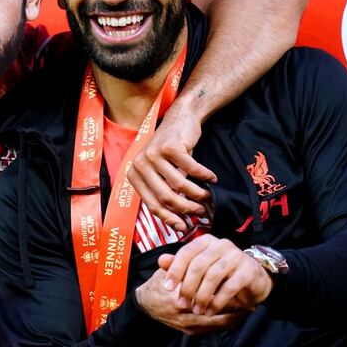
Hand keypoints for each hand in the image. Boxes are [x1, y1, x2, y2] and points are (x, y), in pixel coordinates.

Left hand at [129, 104, 216, 230]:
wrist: (180, 119)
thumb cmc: (171, 151)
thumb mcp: (161, 172)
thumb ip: (165, 192)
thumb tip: (178, 222)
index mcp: (135, 175)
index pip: (151, 204)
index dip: (169, 218)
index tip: (183, 226)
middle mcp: (140, 165)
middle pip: (165, 197)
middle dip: (186, 208)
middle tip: (201, 211)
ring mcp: (153, 154)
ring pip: (179, 185)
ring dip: (197, 193)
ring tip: (208, 196)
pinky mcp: (169, 146)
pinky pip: (191, 169)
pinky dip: (204, 175)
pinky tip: (212, 178)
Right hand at [135, 268, 243, 334]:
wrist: (146, 306)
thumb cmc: (159, 285)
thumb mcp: (169, 270)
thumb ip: (182, 263)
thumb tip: (201, 255)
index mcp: (179, 294)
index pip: (207, 291)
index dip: (224, 287)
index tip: (237, 280)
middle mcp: (184, 311)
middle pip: (216, 309)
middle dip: (233, 305)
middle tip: (249, 299)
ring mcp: (188, 324)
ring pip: (217, 321)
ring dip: (233, 316)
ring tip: (247, 308)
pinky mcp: (190, 331)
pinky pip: (213, 329)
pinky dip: (226, 323)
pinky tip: (237, 317)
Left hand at [160, 234, 271, 315]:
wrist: (255, 278)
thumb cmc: (223, 273)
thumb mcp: (200, 268)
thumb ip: (180, 264)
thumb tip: (161, 260)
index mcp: (206, 241)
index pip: (186, 252)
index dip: (175, 270)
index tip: (167, 287)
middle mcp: (221, 245)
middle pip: (199, 265)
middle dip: (188, 286)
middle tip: (182, 303)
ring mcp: (236, 256)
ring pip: (213, 276)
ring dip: (202, 296)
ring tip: (197, 310)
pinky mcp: (248, 270)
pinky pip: (229, 287)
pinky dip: (218, 301)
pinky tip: (210, 311)